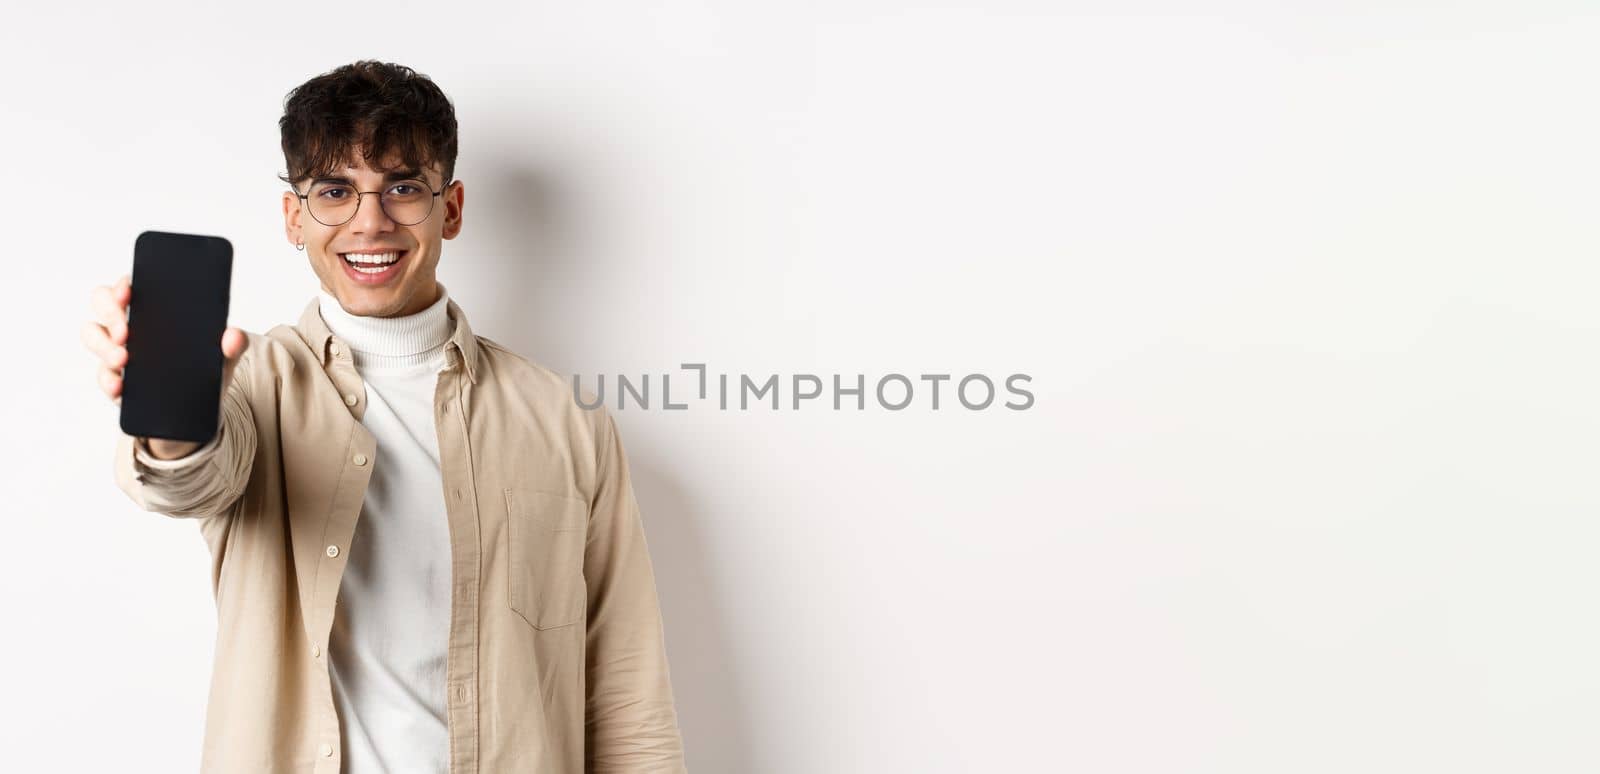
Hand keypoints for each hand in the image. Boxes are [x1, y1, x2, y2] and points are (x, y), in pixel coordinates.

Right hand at [82, 274, 249, 459]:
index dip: (123, 284)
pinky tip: (119, 387)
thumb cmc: (205, 368)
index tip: (128, 292)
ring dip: (104, 347)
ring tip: (123, 359)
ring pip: (93, 337)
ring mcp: (117, 350)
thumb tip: (233, 337)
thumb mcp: (223, 355)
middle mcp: (129, 323)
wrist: (199, 408)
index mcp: (153, 308)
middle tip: (127, 331)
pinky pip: (102, 376)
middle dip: (111, 314)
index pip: (129, 286)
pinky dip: (108, 381)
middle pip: (103, 303)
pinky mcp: (115, 379)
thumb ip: (233, 343)